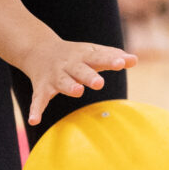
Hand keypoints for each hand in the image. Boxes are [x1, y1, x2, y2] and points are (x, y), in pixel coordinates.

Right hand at [22, 36, 136, 125]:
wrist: (38, 49)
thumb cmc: (75, 55)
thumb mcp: (92, 52)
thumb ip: (112, 57)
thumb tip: (134, 59)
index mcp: (83, 55)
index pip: (99, 57)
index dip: (110, 60)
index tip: (122, 63)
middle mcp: (69, 65)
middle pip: (80, 70)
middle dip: (89, 76)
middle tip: (100, 83)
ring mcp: (55, 76)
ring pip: (62, 82)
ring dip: (69, 87)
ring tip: (78, 92)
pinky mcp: (42, 88)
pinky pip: (38, 100)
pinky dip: (35, 109)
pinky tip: (34, 120)